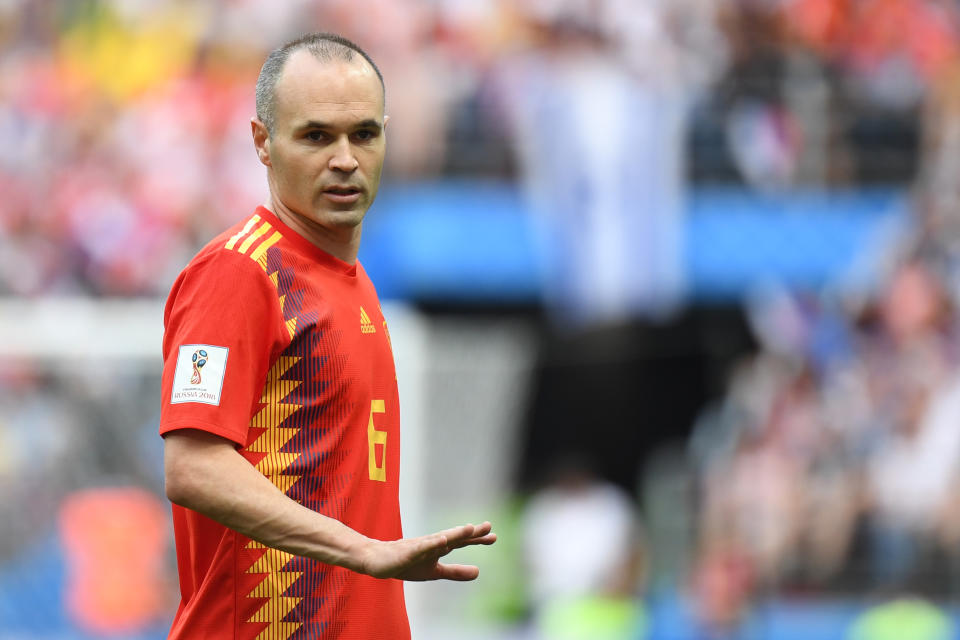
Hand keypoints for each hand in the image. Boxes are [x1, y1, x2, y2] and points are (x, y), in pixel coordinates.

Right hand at [358, 522, 496, 580]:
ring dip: (454, 534)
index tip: (493, 536)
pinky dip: (432, 543)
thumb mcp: (434, 571)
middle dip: (471, 533)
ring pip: (439, 539)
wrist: (377, 561)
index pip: (461, 542)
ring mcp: (420, 546)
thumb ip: (456, 572)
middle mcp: (432, 543)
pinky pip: (421, 547)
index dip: (477, 539)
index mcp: (439, 548)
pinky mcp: (407, 552)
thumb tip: (479, 572)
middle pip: (454, 537)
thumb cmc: (406, 563)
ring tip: (470, 529)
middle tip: (489, 526)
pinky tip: (442, 540)